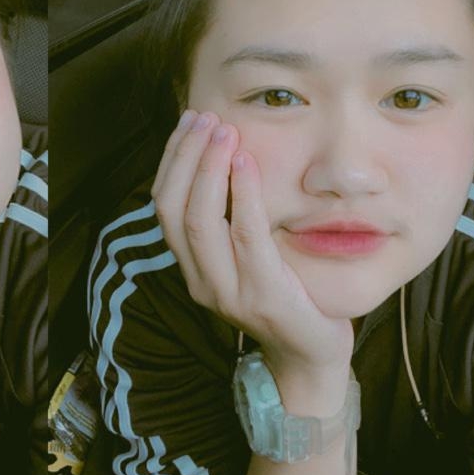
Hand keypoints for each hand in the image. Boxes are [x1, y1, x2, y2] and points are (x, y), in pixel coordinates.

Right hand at [152, 112, 354, 409]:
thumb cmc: (286, 300)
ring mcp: (228, 292)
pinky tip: (247, 162)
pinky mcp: (261, 294)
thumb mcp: (249, 260)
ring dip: (208, 168)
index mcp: (194, 271)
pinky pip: (244, 235)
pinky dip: (242, 193)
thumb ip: (233, 225)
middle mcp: (201, 282)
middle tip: (205, 118)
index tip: (189, 123)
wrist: (309, 356)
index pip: (164, 209)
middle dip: (185, 157)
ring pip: (199, 220)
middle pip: (172, 210)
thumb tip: (229, 163)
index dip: (171, 162)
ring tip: (224, 132)